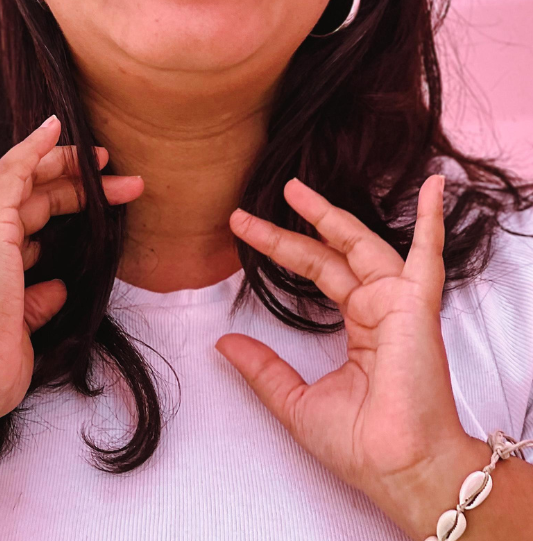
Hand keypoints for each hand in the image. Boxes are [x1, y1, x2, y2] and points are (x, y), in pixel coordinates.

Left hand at [0, 115, 142, 449]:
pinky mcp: (20, 316)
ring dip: (79, 226)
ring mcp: (7, 281)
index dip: (61, 158)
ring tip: (115, 220)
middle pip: (42, 202)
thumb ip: (13, 174)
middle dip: (84, 189)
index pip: (25, 173)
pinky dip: (61, 280)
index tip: (102, 154)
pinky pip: (45, 289)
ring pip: (47, 239)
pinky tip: (70, 283)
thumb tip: (45, 128)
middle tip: (130, 185)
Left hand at [215, 174, 479, 535]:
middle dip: (299, 222)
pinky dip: (430, 220)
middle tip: (269, 192)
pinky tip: (430, 185)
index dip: (279, 246)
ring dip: (332, 214)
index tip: (241, 226)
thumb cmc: (360, 445)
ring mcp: (398, 304)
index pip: (314, 271)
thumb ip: (262, 368)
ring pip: (361, 243)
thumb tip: (222, 343)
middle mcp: (378, 308)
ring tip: (297, 187)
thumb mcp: (294, 400)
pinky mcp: (415, 306)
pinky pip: (427, 256)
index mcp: (359, 326)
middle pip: (331, 251)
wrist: (397, 467)